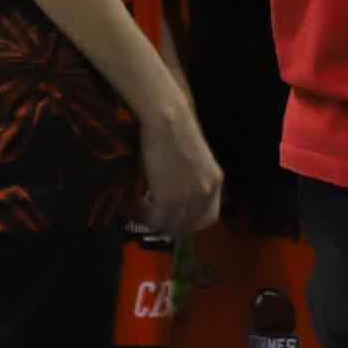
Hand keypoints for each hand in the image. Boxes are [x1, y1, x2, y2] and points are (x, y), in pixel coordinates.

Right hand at [136, 96, 221, 239]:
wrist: (167, 119)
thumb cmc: (177, 130)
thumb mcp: (195, 159)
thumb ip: (191, 180)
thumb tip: (174, 198)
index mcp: (215, 181)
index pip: (208, 218)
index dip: (190, 225)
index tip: (175, 223)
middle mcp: (205, 192)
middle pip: (188, 226)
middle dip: (168, 228)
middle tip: (151, 221)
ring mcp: (188, 197)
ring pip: (168, 225)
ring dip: (151, 222)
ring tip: (137, 212)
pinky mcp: (168, 198)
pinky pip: (154, 218)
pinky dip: (141, 215)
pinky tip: (132, 205)